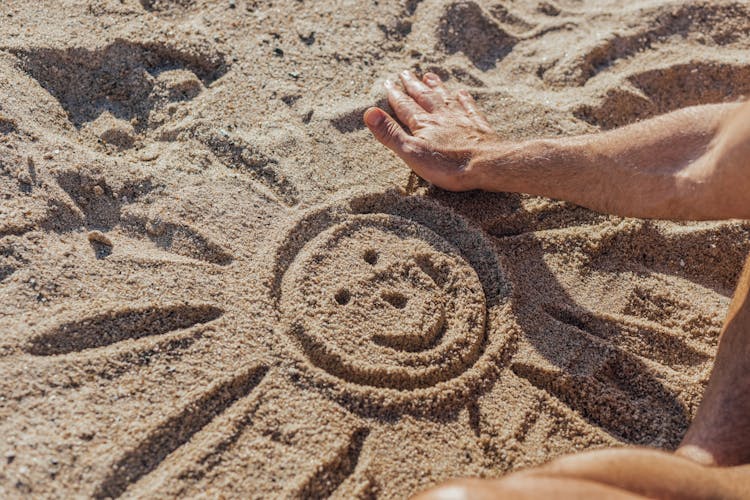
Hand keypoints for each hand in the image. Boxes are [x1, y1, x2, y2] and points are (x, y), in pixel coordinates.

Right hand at [364, 70, 499, 191]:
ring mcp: (462, 119)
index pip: (405, 106)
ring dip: (436, 86)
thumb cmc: (448, 164)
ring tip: (429, 76)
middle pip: (424, 97)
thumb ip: (390, 133)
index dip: (395, 95)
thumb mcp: (412, 152)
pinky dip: (464, 98)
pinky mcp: (479, 127)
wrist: (488, 164)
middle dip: (413, 85)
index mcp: (423, 124)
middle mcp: (441, 116)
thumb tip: (368, 112)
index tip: (388, 83)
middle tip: (405, 72)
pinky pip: (469, 107)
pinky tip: (462, 92)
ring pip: (445, 98)